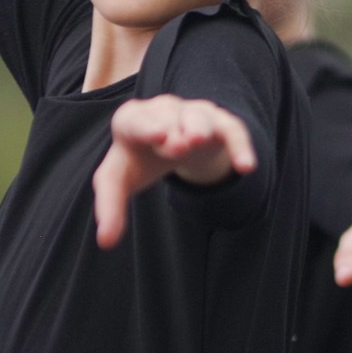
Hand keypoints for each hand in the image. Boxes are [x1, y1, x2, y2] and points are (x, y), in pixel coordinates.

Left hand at [90, 94, 257, 248]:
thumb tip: (106, 242)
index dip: (146, 127)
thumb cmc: (138, 159)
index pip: (134, 120)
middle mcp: (163, 110)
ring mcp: (193, 113)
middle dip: (170, 129)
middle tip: (177, 145)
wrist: (172, 140)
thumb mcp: (118, 179)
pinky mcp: (220, 122)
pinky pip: (232, 130)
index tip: (157, 138)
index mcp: (132, 120)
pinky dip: (239, 147)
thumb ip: (110, 206)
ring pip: (198, 116)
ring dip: (198, 127)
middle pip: (166, 116)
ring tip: (197, 141)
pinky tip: (246, 167)